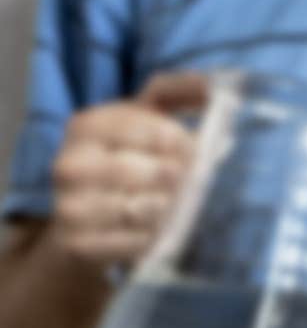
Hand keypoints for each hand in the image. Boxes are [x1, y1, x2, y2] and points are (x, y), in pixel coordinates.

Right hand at [51, 72, 205, 263]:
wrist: (84, 220)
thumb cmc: (127, 158)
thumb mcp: (146, 117)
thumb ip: (178, 93)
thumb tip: (215, 82)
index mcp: (87, 125)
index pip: (152, 131)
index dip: (185, 144)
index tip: (198, 152)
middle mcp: (70, 164)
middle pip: (149, 172)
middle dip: (183, 179)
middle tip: (194, 183)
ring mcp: (70, 207)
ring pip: (143, 209)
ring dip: (172, 210)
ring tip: (179, 206)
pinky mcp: (79, 244)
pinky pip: (134, 243)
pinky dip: (156, 238)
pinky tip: (160, 231)